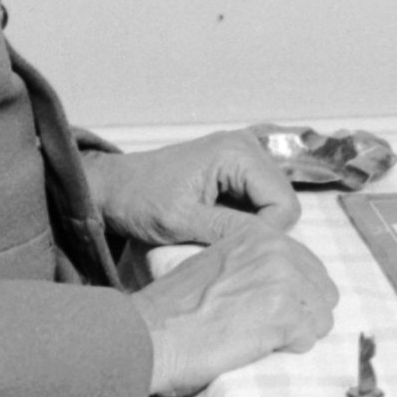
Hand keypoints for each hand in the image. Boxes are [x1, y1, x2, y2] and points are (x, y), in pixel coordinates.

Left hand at [83, 131, 299, 248]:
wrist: (112, 188)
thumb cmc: (138, 201)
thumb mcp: (181, 222)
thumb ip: (227, 230)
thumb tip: (267, 245)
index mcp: (237, 153)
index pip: (284, 204)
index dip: (266, 235)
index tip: (232, 251)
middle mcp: (247, 146)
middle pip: (284, 201)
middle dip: (260, 229)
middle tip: (224, 246)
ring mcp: (242, 154)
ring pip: (274, 203)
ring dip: (252, 225)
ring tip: (218, 236)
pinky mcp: (235, 166)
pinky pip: (259, 198)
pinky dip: (247, 217)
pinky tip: (223, 226)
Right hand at [132, 225, 339, 396]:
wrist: (148, 335)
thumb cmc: (171, 312)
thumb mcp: (216, 268)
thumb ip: (252, 267)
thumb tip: (283, 288)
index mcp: (257, 235)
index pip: (309, 266)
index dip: (298, 296)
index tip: (275, 313)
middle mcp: (275, 249)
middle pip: (323, 291)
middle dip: (304, 315)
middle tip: (270, 331)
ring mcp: (282, 280)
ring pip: (322, 316)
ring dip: (298, 334)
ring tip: (261, 340)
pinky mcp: (283, 313)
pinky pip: (309, 338)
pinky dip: (289, 350)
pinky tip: (258, 348)